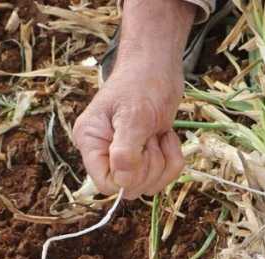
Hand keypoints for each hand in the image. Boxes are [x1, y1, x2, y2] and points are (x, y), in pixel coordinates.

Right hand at [71, 0, 194, 198]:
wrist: (158, 66)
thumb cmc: (142, 83)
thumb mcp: (134, 116)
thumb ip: (126, 151)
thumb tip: (121, 183)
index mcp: (91, 142)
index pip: (105, 184)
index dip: (128, 178)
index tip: (141, 154)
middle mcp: (105, 152)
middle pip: (131, 187)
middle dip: (150, 164)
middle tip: (150, 134)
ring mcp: (126, 155)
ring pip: (150, 184)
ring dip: (163, 160)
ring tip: (157, 132)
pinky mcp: (146, 155)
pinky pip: (165, 174)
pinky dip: (173, 156)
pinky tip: (165, 135)